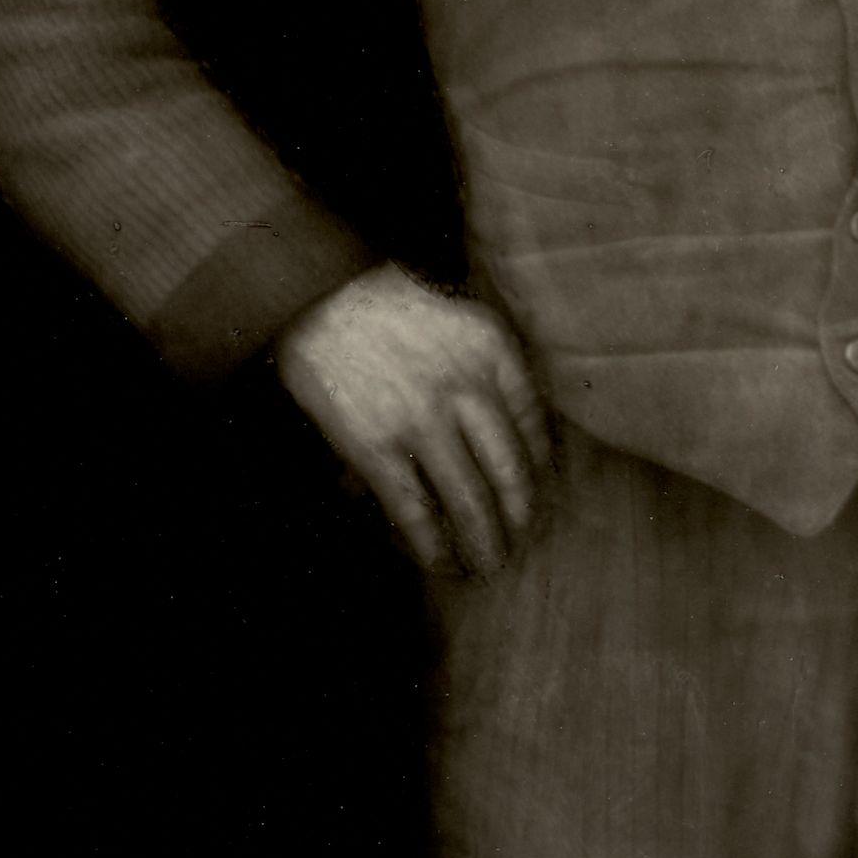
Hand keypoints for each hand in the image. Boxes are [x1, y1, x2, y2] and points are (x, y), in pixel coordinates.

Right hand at [273, 264, 552, 577]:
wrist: (314, 294)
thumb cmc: (385, 305)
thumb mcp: (455, 320)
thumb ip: (484, 370)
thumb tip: (510, 435)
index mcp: (493, 349)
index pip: (533, 424)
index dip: (542, 468)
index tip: (544, 493)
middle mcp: (467, 386)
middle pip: (509, 470)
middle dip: (519, 516)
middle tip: (523, 542)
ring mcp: (422, 419)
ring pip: (470, 499)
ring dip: (483, 541)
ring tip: (488, 564)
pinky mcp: (377, 447)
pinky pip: (416, 510)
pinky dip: (431, 545)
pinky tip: (440, 564)